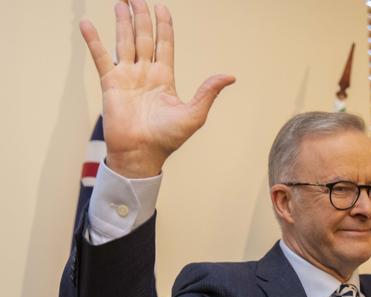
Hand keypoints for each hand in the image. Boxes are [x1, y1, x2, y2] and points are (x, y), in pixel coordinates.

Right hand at [79, 0, 234, 177]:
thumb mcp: (195, 114)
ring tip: (121, 2)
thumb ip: (208, 91)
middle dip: (141, 17)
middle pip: (144, 37)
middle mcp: (145, 73)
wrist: (143, 154)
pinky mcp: (111, 84)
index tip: (162, 7)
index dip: (164, 26)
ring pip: (125, 41)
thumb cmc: (168, 138)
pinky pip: (101, 57)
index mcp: (165, 78)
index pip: (165, 44)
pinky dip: (94, 40)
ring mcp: (127, 77)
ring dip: (123, 21)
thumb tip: (230, 76)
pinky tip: (88, 24)